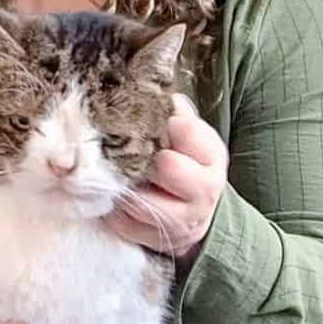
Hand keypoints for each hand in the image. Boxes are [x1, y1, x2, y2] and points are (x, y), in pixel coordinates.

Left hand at [107, 94, 227, 263]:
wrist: (193, 212)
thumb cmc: (182, 161)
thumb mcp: (185, 133)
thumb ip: (169, 110)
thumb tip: (143, 85)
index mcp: (211, 155)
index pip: (188, 131)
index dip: (164, 124)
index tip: (152, 122)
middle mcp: (204, 189)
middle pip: (167, 167)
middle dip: (142, 157)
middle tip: (126, 151)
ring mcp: (183, 219)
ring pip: (141, 200)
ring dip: (122, 186)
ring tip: (113, 174)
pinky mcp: (157, 239)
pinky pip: (124, 224)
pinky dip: (112, 209)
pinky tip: (111, 196)